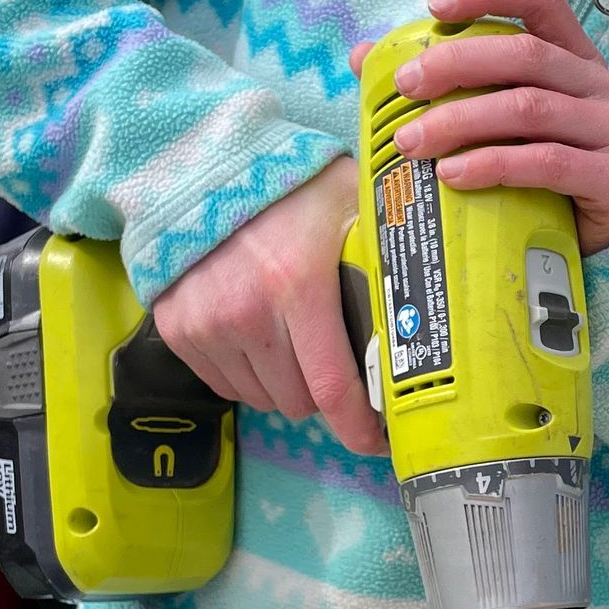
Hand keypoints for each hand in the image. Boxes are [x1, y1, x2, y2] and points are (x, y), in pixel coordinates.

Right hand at [150, 157, 386, 453]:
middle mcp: (244, 314)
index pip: (332, 388)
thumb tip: (432, 306)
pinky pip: (226, 386)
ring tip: (292, 340)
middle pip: (298, 401)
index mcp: (297, 288)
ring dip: (284, 384)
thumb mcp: (352, 209)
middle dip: (323, 392)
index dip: (357, 427)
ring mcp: (204, 325)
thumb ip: (385, 256)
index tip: (377, 443)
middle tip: (333, 359)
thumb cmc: (292, 187)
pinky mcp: (176, 330)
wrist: (207, 165)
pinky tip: (258, 337)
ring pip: (261, 399)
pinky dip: (248, 374)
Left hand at [352, 0, 608, 253]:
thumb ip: (441, 86)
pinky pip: (548, 163)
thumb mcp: (491, 123)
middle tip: (404, 87)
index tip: (434, 7)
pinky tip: (453, 174)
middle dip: (456, 65)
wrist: (594, 247)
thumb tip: (362, 56)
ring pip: (530, 109)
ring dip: (462, 122)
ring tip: (413, 142)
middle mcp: (604, 85)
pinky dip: (493, 165)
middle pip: (526, 54)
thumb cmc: (537, 177)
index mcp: (575, 57)